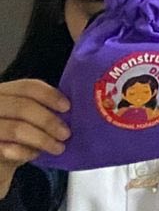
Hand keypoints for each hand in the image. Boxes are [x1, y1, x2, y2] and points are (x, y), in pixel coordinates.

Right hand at [0, 79, 70, 195]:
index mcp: (3, 92)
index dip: (49, 95)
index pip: (27, 87)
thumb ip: (41, 108)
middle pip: (22, 107)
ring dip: (42, 139)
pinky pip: (7, 149)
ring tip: (58, 147)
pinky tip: (36, 154)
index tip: (67, 107)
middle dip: (48, 121)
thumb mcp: (26, 116)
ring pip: (16, 129)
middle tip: (66, 133)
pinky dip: (26, 152)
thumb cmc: (14, 135)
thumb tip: (69, 110)